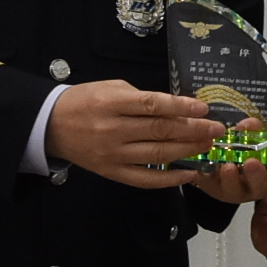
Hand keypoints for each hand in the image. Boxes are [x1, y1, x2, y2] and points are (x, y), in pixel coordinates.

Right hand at [48, 81, 228, 190]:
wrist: (51, 125)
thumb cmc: (83, 101)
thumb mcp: (109, 87)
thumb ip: (141, 97)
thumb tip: (175, 107)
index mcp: (112, 104)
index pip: (152, 105)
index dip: (180, 107)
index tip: (202, 108)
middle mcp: (113, 130)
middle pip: (160, 131)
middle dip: (193, 130)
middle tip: (216, 129)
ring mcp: (113, 155)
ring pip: (157, 155)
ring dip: (187, 151)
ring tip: (208, 146)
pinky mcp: (112, 173)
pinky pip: (144, 179)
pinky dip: (169, 179)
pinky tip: (188, 174)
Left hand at [189, 121, 266, 205]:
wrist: (214, 156)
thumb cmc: (241, 147)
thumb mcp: (250, 136)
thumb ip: (253, 131)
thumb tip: (251, 124)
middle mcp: (251, 186)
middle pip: (258, 187)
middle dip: (256, 176)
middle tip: (251, 163)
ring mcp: (230, 189)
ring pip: (233, 190)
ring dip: (231, 179)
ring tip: (228, 166)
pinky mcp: (210, 186)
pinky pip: (210, 183)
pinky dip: (209, 174)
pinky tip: (209, 163)